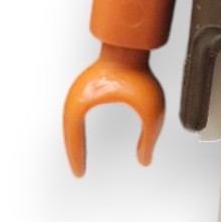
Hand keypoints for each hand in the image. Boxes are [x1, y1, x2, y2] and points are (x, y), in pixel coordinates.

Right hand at [63, 44, 165, 174]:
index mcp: (84, 101)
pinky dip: (79, 129)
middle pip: (69, 131)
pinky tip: (85, 138)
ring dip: (75, 141)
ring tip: (80, 159)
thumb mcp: (151, 112)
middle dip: (74, 152)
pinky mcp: (89, 88)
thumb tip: (145, 161)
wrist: (133, 47)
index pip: (73, 135)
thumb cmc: (140, 74)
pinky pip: (78, 114)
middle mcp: (78, 96)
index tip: (80, 173)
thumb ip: (149, 138)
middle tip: (78, 171)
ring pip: (71, 122)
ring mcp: (82, 90)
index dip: (76, 157)